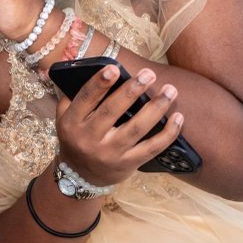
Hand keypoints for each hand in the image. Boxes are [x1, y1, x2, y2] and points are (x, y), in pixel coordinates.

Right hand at [54, 64, 181, 185]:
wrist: (80, 175)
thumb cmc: (75, 137)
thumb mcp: (64, 118)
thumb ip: (73, 97)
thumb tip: (92, 70)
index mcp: (72, 123)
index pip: (85, 99)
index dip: (99, 83)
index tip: (114, 68)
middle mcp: (89, 139)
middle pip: (112, 111)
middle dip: (132, 91)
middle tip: (148, 74)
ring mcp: (110, 153)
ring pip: (136, 129)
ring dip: (155, 108)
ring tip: (170, 91)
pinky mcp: (128, 164)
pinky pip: (151, 148)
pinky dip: (167, 134)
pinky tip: (178, 118)